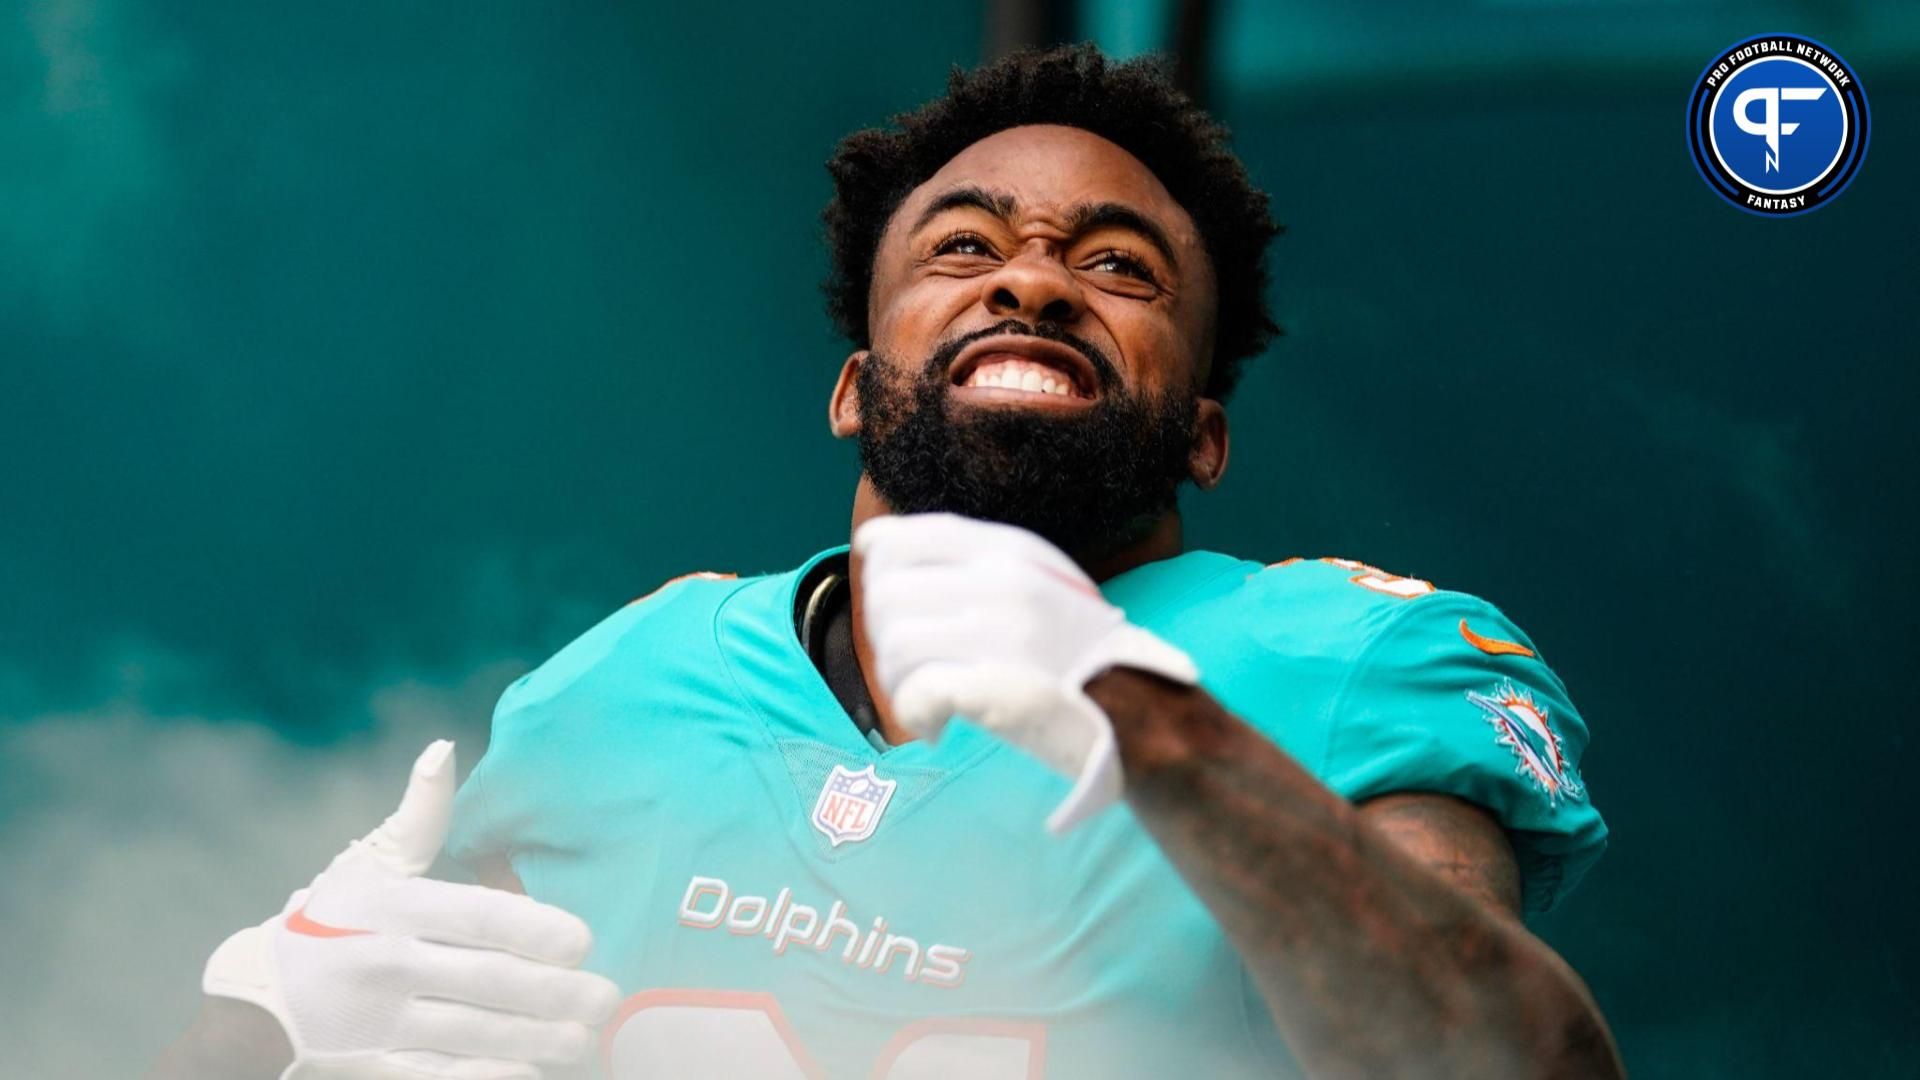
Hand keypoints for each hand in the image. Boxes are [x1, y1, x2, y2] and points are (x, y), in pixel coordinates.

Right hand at [202, 741, 619, 1078]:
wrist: (254, 1001)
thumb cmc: (328, 924)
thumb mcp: (369, 865)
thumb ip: (420, 816)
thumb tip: (444, 749)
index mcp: (393, 909)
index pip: (474, 917)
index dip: (531, 928)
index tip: (582, 941)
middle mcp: (386, 965)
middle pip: (484, 980)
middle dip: (552, 993)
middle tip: (605, 997)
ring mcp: (379, 1022)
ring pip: (470, 1034)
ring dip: (534, 1041)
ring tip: (582, 1040)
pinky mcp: (375, 1066)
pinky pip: (439, 1076)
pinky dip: (485, 1077)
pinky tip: (529, 1075)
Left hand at [855, 513, 1198, 831]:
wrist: (1137, 707)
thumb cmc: (1073, 648)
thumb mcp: (1032, 577)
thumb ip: (963, 555)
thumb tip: (872, 540)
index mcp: (1009, 551)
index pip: (904, 539)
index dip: (877, 569)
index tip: (887, 600)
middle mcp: (1004, 584)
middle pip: (886, 594)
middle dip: (883, 635)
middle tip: (909, 665)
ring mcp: (1002, 635)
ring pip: (895, 644)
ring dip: (896, 681)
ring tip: (924, 698)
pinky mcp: (998, 687)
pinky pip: (919, 690)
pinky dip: (914, 712)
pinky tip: (934, 725)